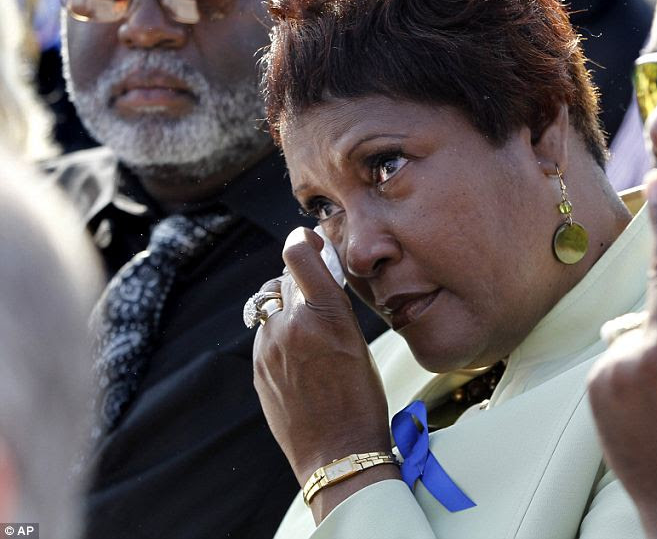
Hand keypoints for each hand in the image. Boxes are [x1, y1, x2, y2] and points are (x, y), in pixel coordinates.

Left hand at [253, 227, 397, 519]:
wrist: (339, 453)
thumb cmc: (362, 400)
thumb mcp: (358, 343)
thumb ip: (331, 308)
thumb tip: (315, 279)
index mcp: (324, 315)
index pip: (298, 255)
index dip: (300, 241)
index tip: (306, 239)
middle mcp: (291, 325)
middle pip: (283, 280)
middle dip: (297, 279)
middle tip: (314, 289)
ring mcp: (268, 349)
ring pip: (269, 307)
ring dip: (285, 307)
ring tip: (307, 328)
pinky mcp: (258, 369)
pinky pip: (264, 335)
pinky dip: (278, 334)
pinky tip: (299, 356)